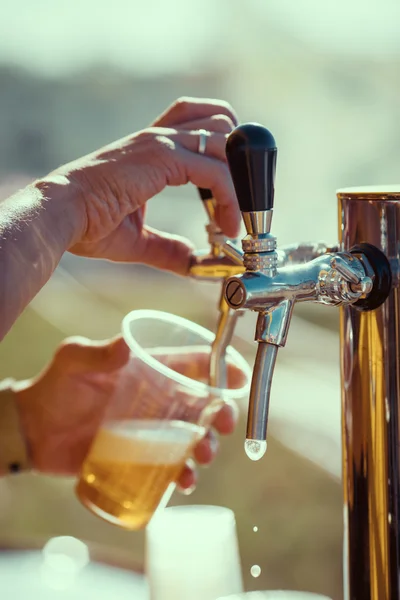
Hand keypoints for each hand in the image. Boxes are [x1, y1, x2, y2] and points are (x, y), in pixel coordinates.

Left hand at [15, 336, 241, 492]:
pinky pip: (172, 467)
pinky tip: (184, 481)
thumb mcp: (73, 361)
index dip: (220, 366)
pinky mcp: (141, 457)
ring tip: (201, 456)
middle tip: (223, 424)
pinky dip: (184, 475)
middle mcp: (156, 399)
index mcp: (148, 370)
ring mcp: (151, 430)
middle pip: (202, 403)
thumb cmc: (55, 387)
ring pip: (192, 437)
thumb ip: (96, 354)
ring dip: (206, 446)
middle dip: (221, 412)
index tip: (240, 376)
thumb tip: (124, 346)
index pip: (191, 363)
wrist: (34, 429)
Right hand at [38, 97, 239, 274]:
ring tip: (234, 219)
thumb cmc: (88, 223)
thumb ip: (168, 249)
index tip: (228, 196)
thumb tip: (192, 262)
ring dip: (239, 182)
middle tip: (238, 204)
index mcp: (152, 147)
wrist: (60, 215)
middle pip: (221, 120)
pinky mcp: (160, 156)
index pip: (201, 123)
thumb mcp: (137, 239)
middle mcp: (159, 136)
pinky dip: (230, 199)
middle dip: (240, 161)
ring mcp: (160, 142)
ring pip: (225, 140)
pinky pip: (214, 170)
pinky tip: (225, 226)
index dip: (225, 153)